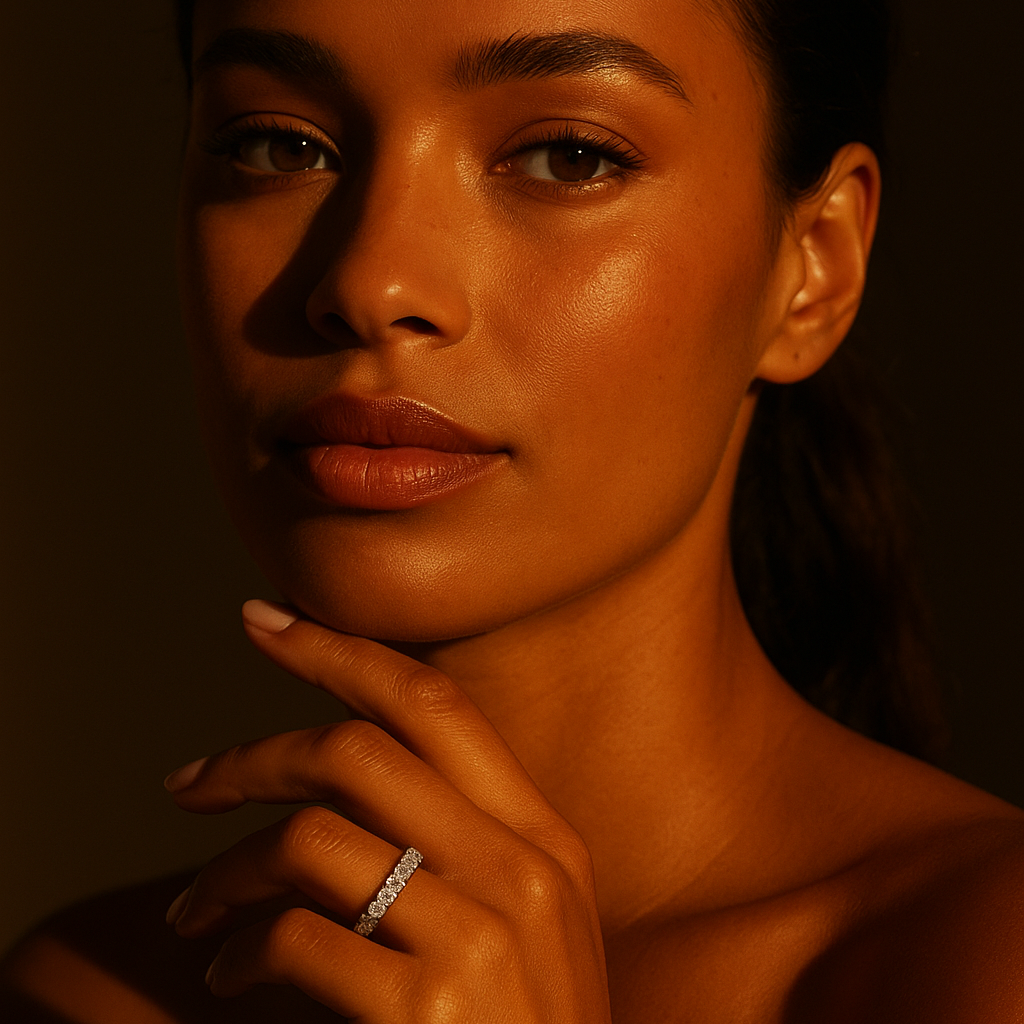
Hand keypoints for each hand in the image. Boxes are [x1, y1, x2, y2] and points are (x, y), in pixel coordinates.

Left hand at [163, 600, 611, 1022]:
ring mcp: (482, 939)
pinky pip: (297, 939)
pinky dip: (241, 950)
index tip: (266, 622)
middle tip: (187, 781)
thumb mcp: (529, 922)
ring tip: (197, 909)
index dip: (342, 651)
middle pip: (357, 750)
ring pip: (311, 840)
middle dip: (253, 753)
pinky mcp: (427, 1012)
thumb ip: (464, 842)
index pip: (433, 702)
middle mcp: (522, 869)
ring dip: (228, 871)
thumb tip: (340, 785)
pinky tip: (231, 974)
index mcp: (546, 836)